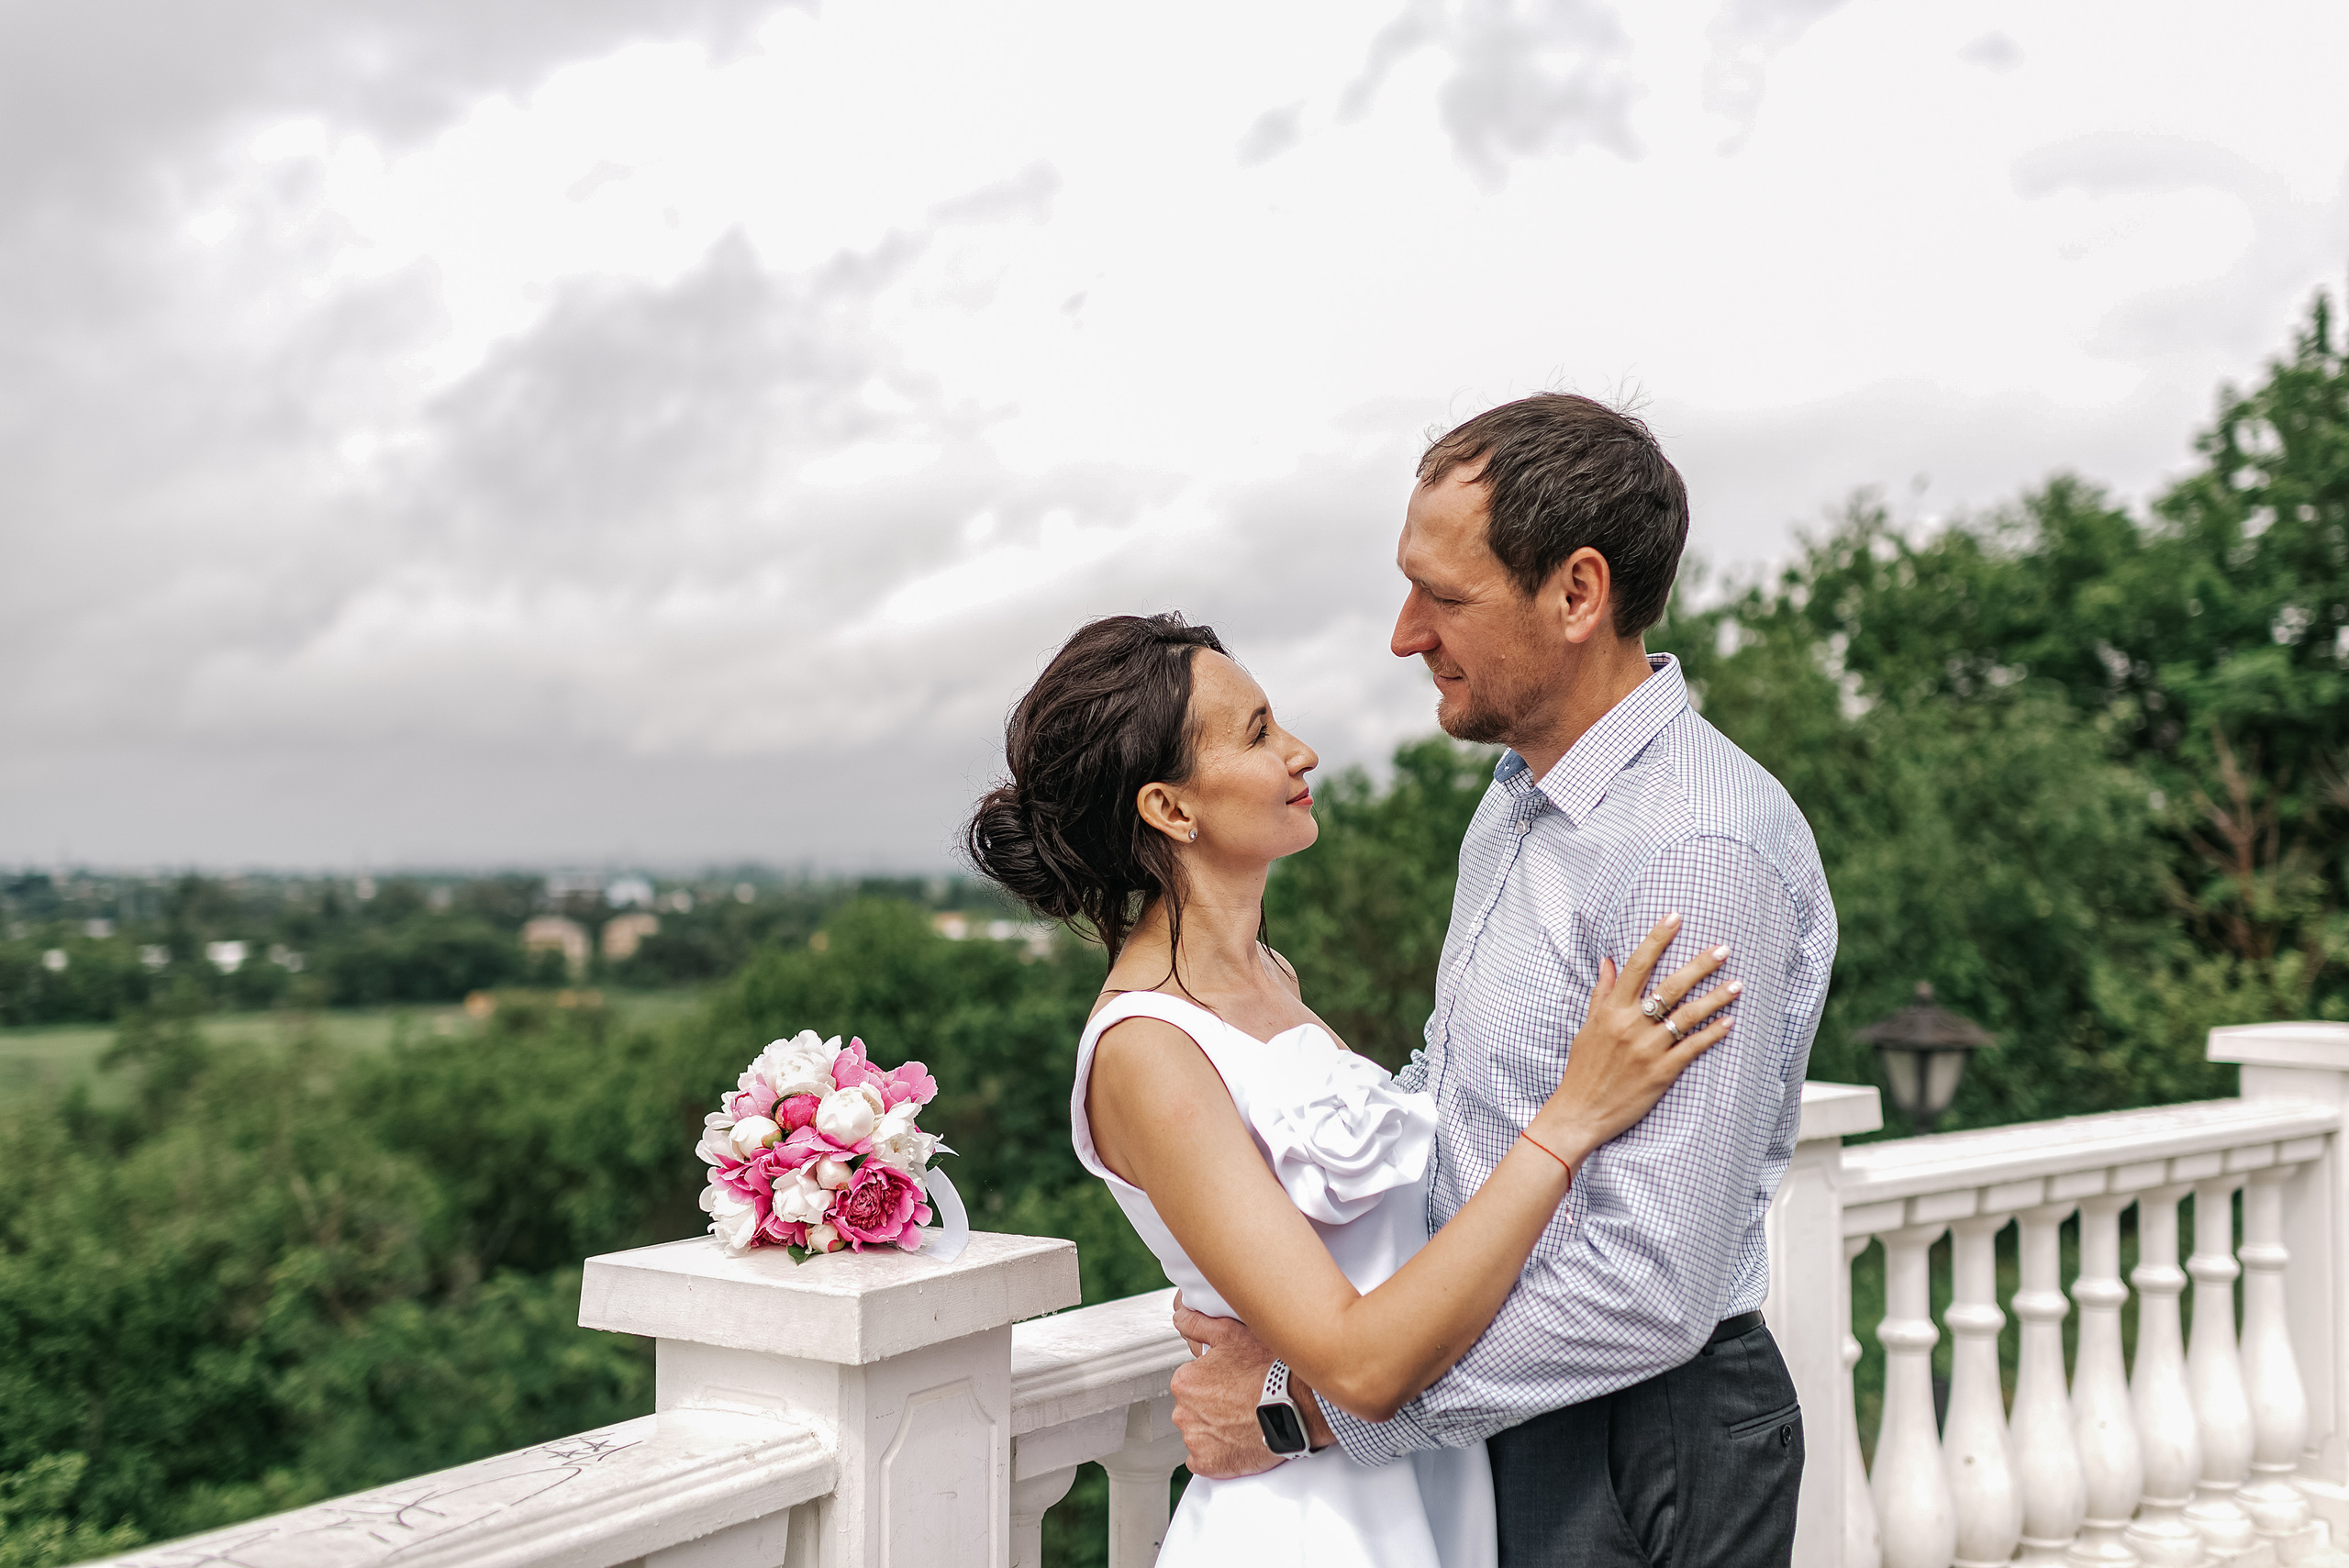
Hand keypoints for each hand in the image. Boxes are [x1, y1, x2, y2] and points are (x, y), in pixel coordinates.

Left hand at [1167, 1297, 1328, 1476]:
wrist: (1294, 1406)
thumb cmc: (1267, 1370)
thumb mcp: (1231, 1334)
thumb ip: (1198, 1324)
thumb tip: (1181, 1316)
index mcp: (1184, 1381)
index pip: (1191, 1383)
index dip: (1213, 1382)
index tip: (1233, 1383)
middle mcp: (1183, 1412)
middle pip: (1194, 1409)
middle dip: (1213, 1406)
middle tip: (1241, 1401)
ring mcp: (1195, 1440)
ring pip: (1200, 1434)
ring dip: (1217, 1430)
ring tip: (1245, 1421)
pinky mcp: (1208, 1465)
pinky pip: (1204, 1461)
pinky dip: (1218, 1455)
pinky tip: (1237, 1442)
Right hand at [1533, 913, 1737, 1163]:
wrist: (1580, 1112)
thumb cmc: (1582, 1069)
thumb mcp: (1587, 1027)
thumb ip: (1601, 993)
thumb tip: (1608, 962)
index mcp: (1611, 1010)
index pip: (1636, 965)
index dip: (1657, 938)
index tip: (1674, 917)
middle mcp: (1630, 1025)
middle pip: (1670, 986)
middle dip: (1699, 965)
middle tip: (1723, 948)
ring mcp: (1648, 1049)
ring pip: (1688, 1016)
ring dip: (1715, 999)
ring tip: (1737, 985)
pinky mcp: (1661, 1072)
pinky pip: (1692, 1048)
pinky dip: (1711, 1035)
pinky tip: (1728, 1023)